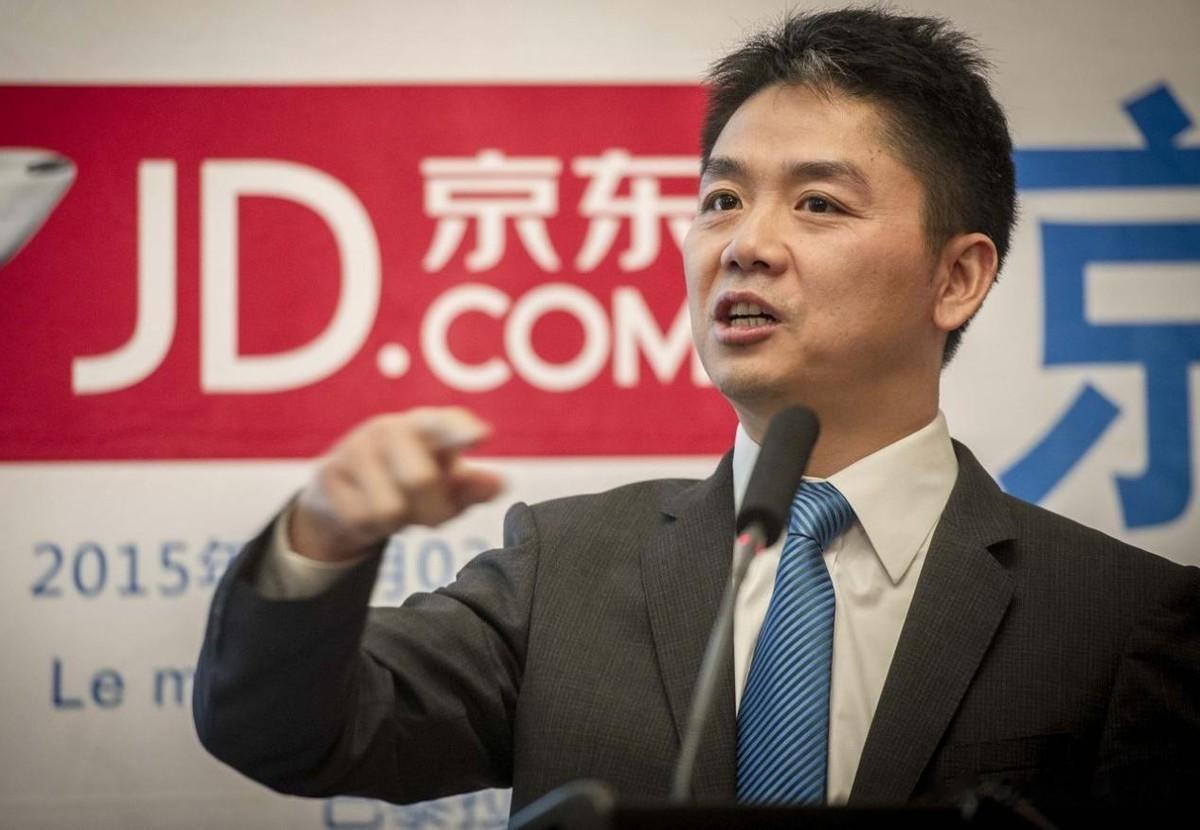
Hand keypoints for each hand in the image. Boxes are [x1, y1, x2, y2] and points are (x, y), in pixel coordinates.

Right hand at [289, 408, 503, 562]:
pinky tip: (366, 512)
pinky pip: (361, 520)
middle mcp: (388, 429)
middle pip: (420, 481)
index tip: (482, 435)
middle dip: (433, 512)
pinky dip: (371, 529)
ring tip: (393, 508)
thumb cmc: (406, 484)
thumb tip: (499, 484)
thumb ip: (472, 487)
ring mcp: (355, 448)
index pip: (443, 423)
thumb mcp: (444, 486)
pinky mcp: (328, 475)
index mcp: (425, 426)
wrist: (341, 499)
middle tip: (428, 516)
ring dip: (397, 523)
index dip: (462, 430)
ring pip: (389, 509)